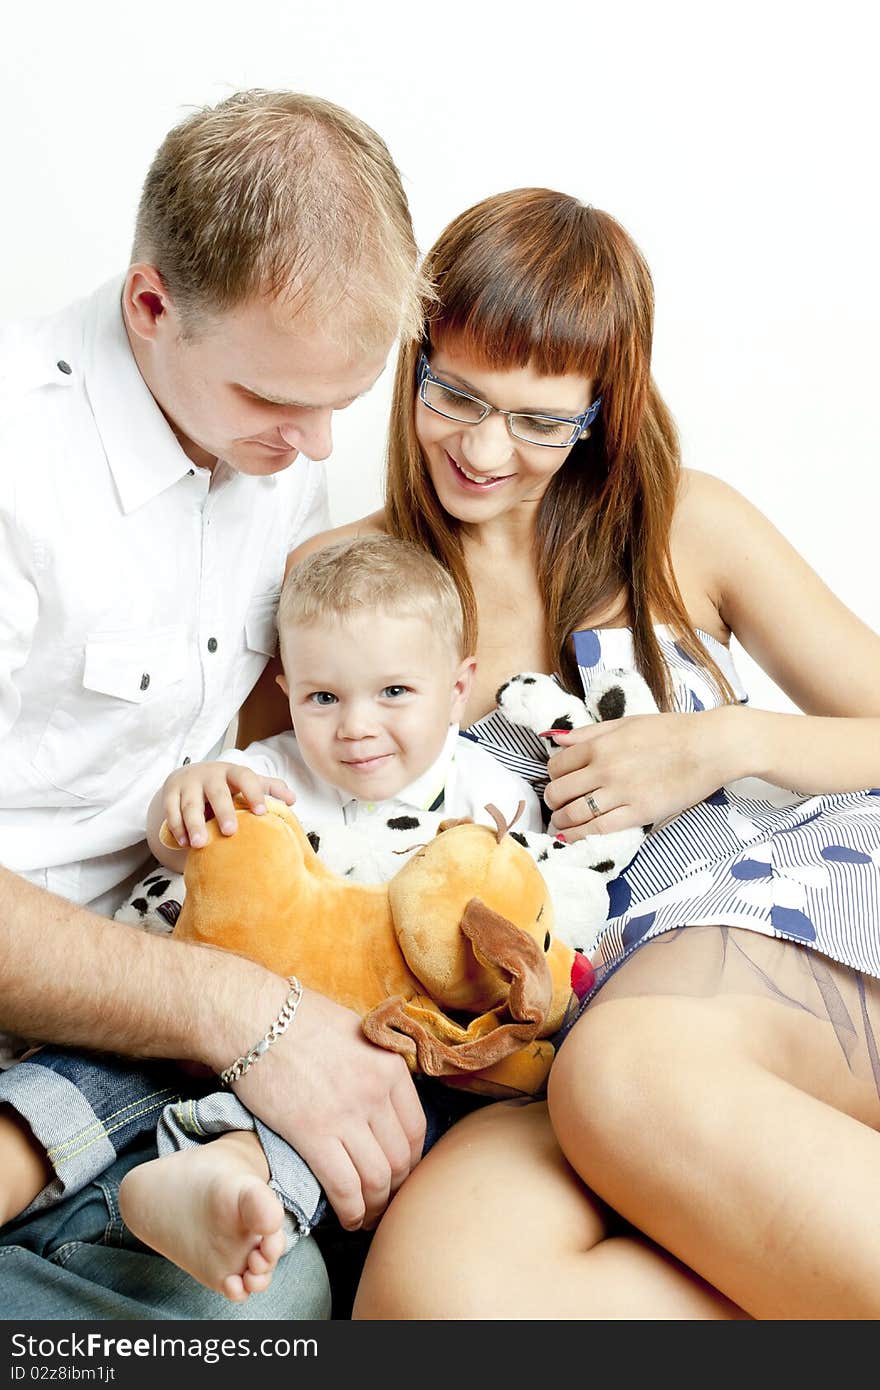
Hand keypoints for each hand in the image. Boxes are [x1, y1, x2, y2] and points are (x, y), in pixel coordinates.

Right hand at [162, 761, 295, 848]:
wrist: (189, 775)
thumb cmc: (226, 784)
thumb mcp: (246, 782)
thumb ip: (269, 788)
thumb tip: (293, 800)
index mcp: (232, 772)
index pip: (245, 778)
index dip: (254, 793)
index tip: (262, 812)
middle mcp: (210, 775)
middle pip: (216, 792)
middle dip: (223, 811)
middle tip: (231, 832)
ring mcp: (188, 783)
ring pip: (190, 803)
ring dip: (194, 824)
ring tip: (200, 844)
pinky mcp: (170, 793)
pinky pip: (171, 811)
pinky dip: (177, 827)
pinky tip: (185, 843)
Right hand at [236, 987, 425, 1230]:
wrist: (252, 1017)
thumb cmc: (296, 1020)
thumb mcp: (355, 1034)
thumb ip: (374, 1067)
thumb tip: (382, 1096)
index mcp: (391, 1067)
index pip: (417, 1130)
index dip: (410, 1161)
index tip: (398, 1173)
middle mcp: (377, 1092)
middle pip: (400, 1160)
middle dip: (395, 1189)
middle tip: (383, 1201)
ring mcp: (347, 1114)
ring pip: (376, 1179)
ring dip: (374, 1206)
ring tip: (366, 1216)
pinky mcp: (313, 1133)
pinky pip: (344, 1186)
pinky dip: (351, 1211)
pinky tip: (347, 1219)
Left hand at [544, 707, 738, 839]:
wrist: (710, 746)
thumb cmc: (671, 731)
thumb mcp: (626, 723)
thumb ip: (590, 732)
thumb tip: (556, 738)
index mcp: (600, 744)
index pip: (557, 765)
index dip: (552, 776)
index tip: (558, 782)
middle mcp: (605, 768)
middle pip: (559, 791)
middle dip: (552, 801)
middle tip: (556, 805)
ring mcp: (621, 792)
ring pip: (574, 814)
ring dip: (560, 822)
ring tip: (561, 824)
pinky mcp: (639, 813)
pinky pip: (598, 829)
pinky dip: (578, 836)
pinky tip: (572, 838)